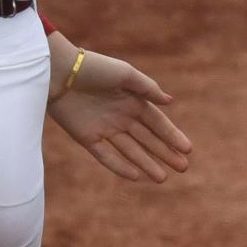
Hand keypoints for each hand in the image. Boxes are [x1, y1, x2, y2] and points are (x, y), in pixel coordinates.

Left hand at [46, 43, 191, 183]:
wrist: (59, 72)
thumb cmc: (93, 68)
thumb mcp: (124, 73)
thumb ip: (147, 88)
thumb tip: (170, 101)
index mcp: (130, 99)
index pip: (156, 121)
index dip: (171, 135)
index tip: (187, 149)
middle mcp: (119, 116)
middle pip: (146, 138)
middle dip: (164, 152)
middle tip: (183, 167)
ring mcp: (103, 127)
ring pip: (130, 150)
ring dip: (146, 163)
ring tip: (163, 177)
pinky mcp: (86, 137)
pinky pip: (106, 155)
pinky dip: (120, 166)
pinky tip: (136, 176)